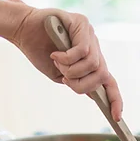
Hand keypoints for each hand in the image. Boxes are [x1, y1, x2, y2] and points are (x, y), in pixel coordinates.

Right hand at [7, 2, 122, 120]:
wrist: (23, 30)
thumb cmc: (39, 51)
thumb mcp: (60, 75)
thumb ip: (76, 82)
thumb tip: (93, 93)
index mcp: (90, 60)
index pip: (109, 81)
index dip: (115, 99)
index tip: (116, 117)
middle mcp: (94, 47)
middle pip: (103, 75)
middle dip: (83, 84)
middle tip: (65, 79)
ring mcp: (89, 35)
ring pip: (93, 64)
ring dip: (72, 70)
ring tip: (57, 63)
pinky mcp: (82, 23)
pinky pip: (83, 50)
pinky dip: (67, 58)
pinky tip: (55, 55)